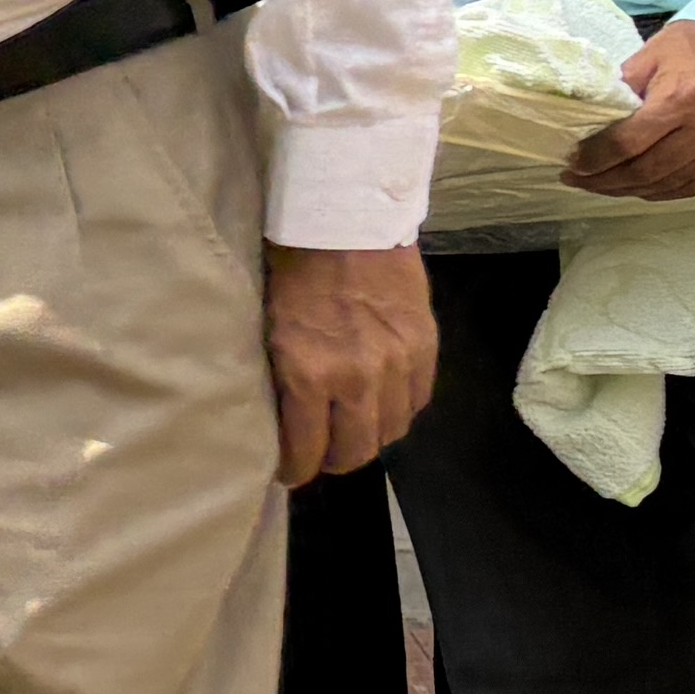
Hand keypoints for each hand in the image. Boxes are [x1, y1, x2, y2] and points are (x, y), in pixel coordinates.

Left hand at [266, 242, 438, 487]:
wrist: (344, 221)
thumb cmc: (290, 270)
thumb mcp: (269, 330)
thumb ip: (284, 378)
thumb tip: (284, 419)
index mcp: (310, 375)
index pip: (307, 449)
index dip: (297, 470)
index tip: (289, 472)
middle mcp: (358, 378)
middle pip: (356, 451)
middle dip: (334, 461)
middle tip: (320, 456)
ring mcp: (397, 364)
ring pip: (391, 430)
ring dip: (369, 438)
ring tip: (351, 430)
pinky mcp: (426, 346)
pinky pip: (418, 400)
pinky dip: (399, 410)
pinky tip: (381, 404)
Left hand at [568, 17, 694, 202]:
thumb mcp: (653, 54)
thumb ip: (621, 84)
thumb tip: (589, 114)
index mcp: (680, 100)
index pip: (627, 143)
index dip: (595, 158)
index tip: (571, 163)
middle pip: (645, 170)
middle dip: (604, 181)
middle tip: (576, 180)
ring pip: (668, 184)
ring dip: (629, 190)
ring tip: (600, 185)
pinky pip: (691, 186)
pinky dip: (660, 191)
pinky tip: (638, 188)